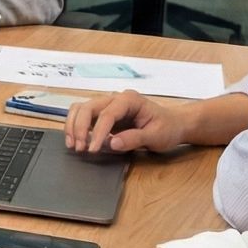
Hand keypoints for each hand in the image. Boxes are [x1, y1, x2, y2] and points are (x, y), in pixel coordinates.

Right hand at [64, 89, 191, 154]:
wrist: (174, 125)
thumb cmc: (168, 128)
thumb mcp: (157, 136)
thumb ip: (135, 139)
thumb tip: (111, 143)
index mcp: (129, 100)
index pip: (107, 114)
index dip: (97, 132)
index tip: (93, 149)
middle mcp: (115, 98)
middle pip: (87, 107)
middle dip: (79, 128)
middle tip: (80, 148)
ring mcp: (107, 105)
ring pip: (80, 109)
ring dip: (73, 126)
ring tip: (74, 145)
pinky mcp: (102, 114)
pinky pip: (82, 115)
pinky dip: (75, 126)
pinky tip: (76, 140)